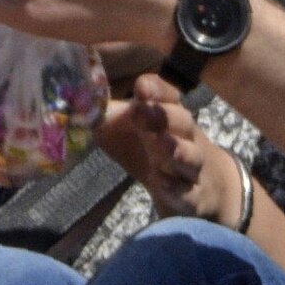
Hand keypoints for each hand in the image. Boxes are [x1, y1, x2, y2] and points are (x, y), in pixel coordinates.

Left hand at [94, 74, 241, 227]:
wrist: (202, 188)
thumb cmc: (154, 150)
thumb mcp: (130, 132)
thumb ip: (109, 118)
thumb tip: (82, 105)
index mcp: (170, 115)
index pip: (169, 96)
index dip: (156, 91)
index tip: (141, 87)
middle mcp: (186, 137)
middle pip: (182, 122)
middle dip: (162, 116)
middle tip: (140, 112)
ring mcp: (193, 167)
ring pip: (191, 156)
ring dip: (177, 149)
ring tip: (161, 143)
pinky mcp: (194, 197)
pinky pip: (189, 192)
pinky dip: (177, 188)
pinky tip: (163, 183)